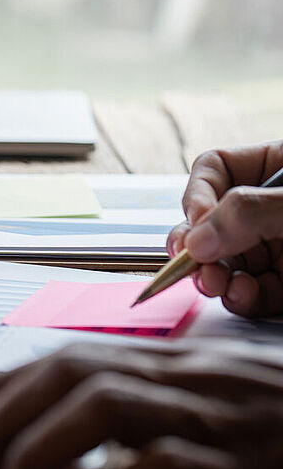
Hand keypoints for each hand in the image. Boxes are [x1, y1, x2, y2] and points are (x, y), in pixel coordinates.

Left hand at [0, 340, 282, 468]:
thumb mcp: (212, 407)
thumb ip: (148, 406)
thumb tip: (65, 431)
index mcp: (175, 361)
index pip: (69, 354)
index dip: (6, 383)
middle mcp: (189, 378)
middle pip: (73, 372)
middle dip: (5, 415)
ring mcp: (218, 421)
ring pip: (103, 409)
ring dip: (38, 452)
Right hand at [165, 141, 282, 317]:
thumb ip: (248, 213)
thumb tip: (194, 242)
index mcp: (273, 168)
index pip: (214, 170)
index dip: (196, 194)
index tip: (197, 221)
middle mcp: (268, 209)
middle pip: (210, 223)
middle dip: (196, 247)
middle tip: (193, 263)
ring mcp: (277, 246)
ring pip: (225, 262)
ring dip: (213, 277)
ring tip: (215, 284)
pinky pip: (254, 293)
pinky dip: (242, 300)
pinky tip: (241, 296)